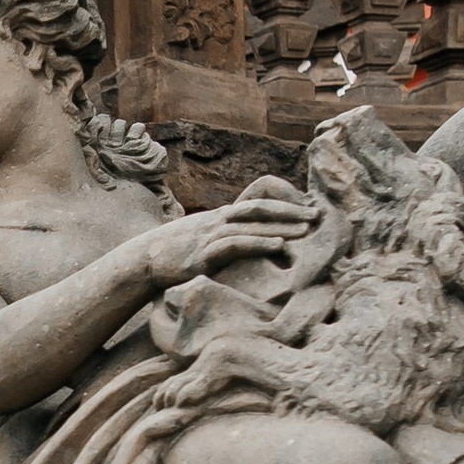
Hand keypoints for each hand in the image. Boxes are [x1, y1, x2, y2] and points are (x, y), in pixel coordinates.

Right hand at [147, 182, 320, 284]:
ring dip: (280, 226)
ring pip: (251, 225)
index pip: (258, 203)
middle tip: (318, 215)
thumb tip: (250, 242)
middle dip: (290, 212)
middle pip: (259, 209)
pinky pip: (235, 245)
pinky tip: (278, 245)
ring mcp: (210, 236)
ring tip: (306, 231)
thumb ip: (228, 237)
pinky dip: (259, 242)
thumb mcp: (205, 238)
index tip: (309, 209)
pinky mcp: (203, 255)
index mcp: (222, 217)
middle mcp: (219, 221)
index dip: (284, 204)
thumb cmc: (177, 251)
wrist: (145, 259)